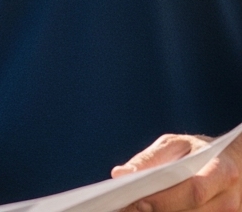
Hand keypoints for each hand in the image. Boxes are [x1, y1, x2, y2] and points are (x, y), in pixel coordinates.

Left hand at [114, 133, 241, 211]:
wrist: (232, 162)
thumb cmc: (197, 151)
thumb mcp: (175, 144)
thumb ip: (149, 159)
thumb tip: (119, 174)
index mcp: (221, 171)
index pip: (194, 190)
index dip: (165, 200)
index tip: (137, 201)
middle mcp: (230, 199)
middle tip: (127, 209)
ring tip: (133, 210)